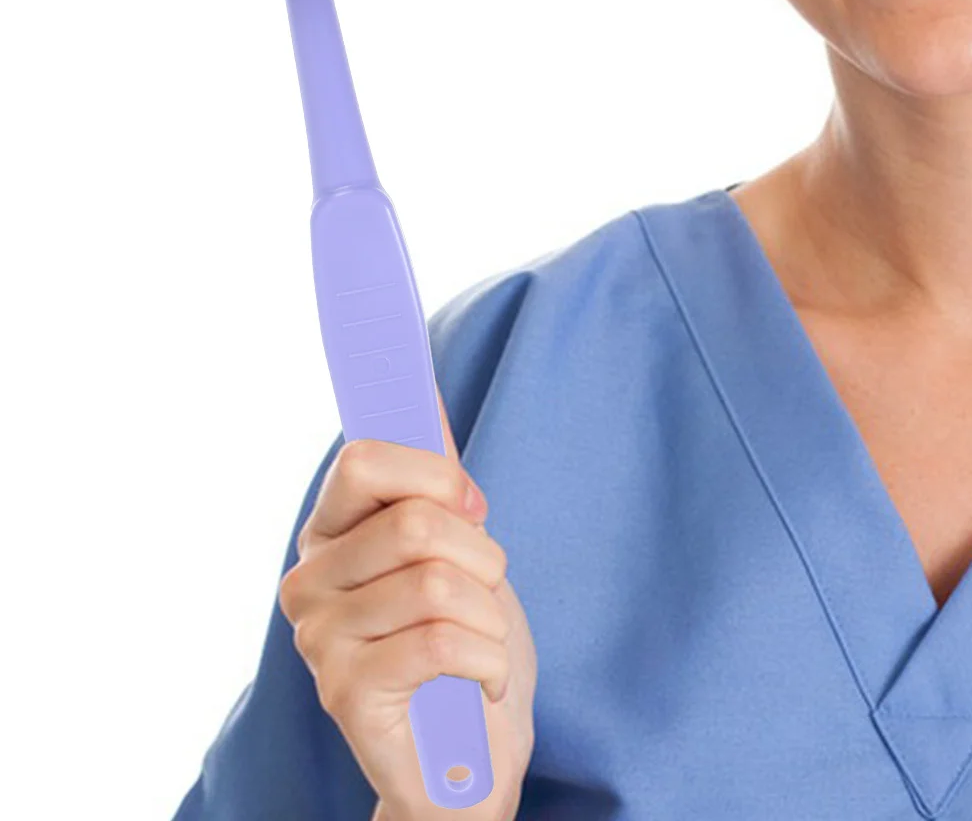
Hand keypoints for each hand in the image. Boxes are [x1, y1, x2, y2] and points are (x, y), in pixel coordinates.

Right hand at [279, 385, 536, 816]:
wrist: (468, 753)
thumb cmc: (463, 638)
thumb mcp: (456, 543)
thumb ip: (430, 474)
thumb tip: (420, 393)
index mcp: (329, 531)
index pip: (362, 459)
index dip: (433, 472)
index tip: (469, 502)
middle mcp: (307, 580)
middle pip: (416, 521)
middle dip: (480, 552)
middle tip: (483, 586)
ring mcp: (318, 640)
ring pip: (438, 582)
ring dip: (489, 613)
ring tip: (481, 639)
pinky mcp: (345, 694)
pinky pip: (443, 643)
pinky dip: (487, 659)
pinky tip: (481, 680)